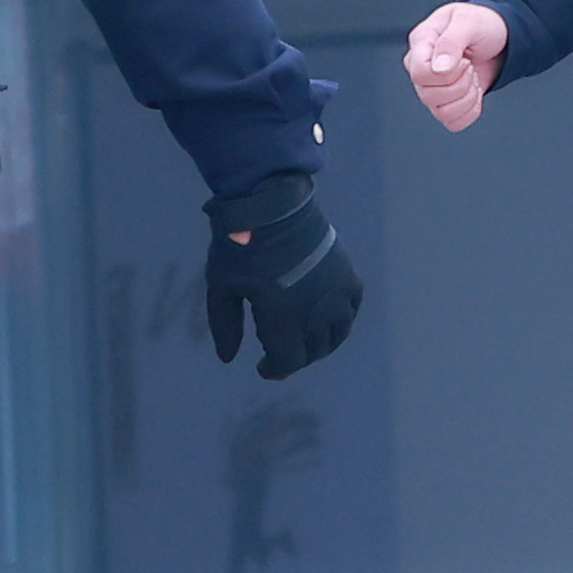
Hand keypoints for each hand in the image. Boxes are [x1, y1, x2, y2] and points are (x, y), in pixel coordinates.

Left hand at [203, 179, 365, 379]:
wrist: (272, 203)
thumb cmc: (240, 246)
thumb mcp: (221, 287)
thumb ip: (226, 325)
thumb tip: (228, 358)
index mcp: (284, 319)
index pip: (288, 361)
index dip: (274, 369)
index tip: (262, 366)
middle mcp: (316, 312)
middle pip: (313, 352)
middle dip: (295, 357)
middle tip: (278, 351)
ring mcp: (336, 294)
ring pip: (337, 335)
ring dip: (320, 345)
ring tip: (305, 341)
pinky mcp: (347, 275)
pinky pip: (351, 309)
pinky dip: (341, 320)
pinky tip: (326, 318)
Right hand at [402, 0, 512, 132]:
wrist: (499, 34)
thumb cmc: (481, 22)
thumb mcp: (469, 22)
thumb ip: (452, 42)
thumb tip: (439, 68)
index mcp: (421, 44)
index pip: (419, 73)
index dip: (446, 73)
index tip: (463, 59)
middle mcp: (422, 68)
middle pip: (429, 96)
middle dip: (460, 83)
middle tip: (469, 65)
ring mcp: (432, 88)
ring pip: (441, 113)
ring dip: (466, 97)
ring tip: (471, 76)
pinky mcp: (447, 103)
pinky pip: (453, 123)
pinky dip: (470, 110)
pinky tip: (473, 91)